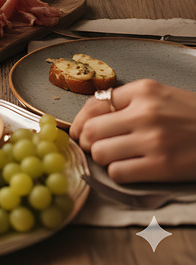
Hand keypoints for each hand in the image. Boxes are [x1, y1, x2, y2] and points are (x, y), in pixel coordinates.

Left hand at [70, 80, 195, 182]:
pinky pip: (119, 173)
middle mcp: (145, 112)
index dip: (81, 121)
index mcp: (143, 91)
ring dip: (102, 159)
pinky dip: (118, 173)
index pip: (94, 104)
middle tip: (95, 147)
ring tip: (114, 158)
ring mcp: (153, 140)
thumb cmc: (192, 115)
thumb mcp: (160, 95)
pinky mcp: (162, 166)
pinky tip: (129, 169)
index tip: (80, 131)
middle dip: (87, 142)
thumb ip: (128, 100)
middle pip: (91, 130)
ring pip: (100, 152)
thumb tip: (91, 115)